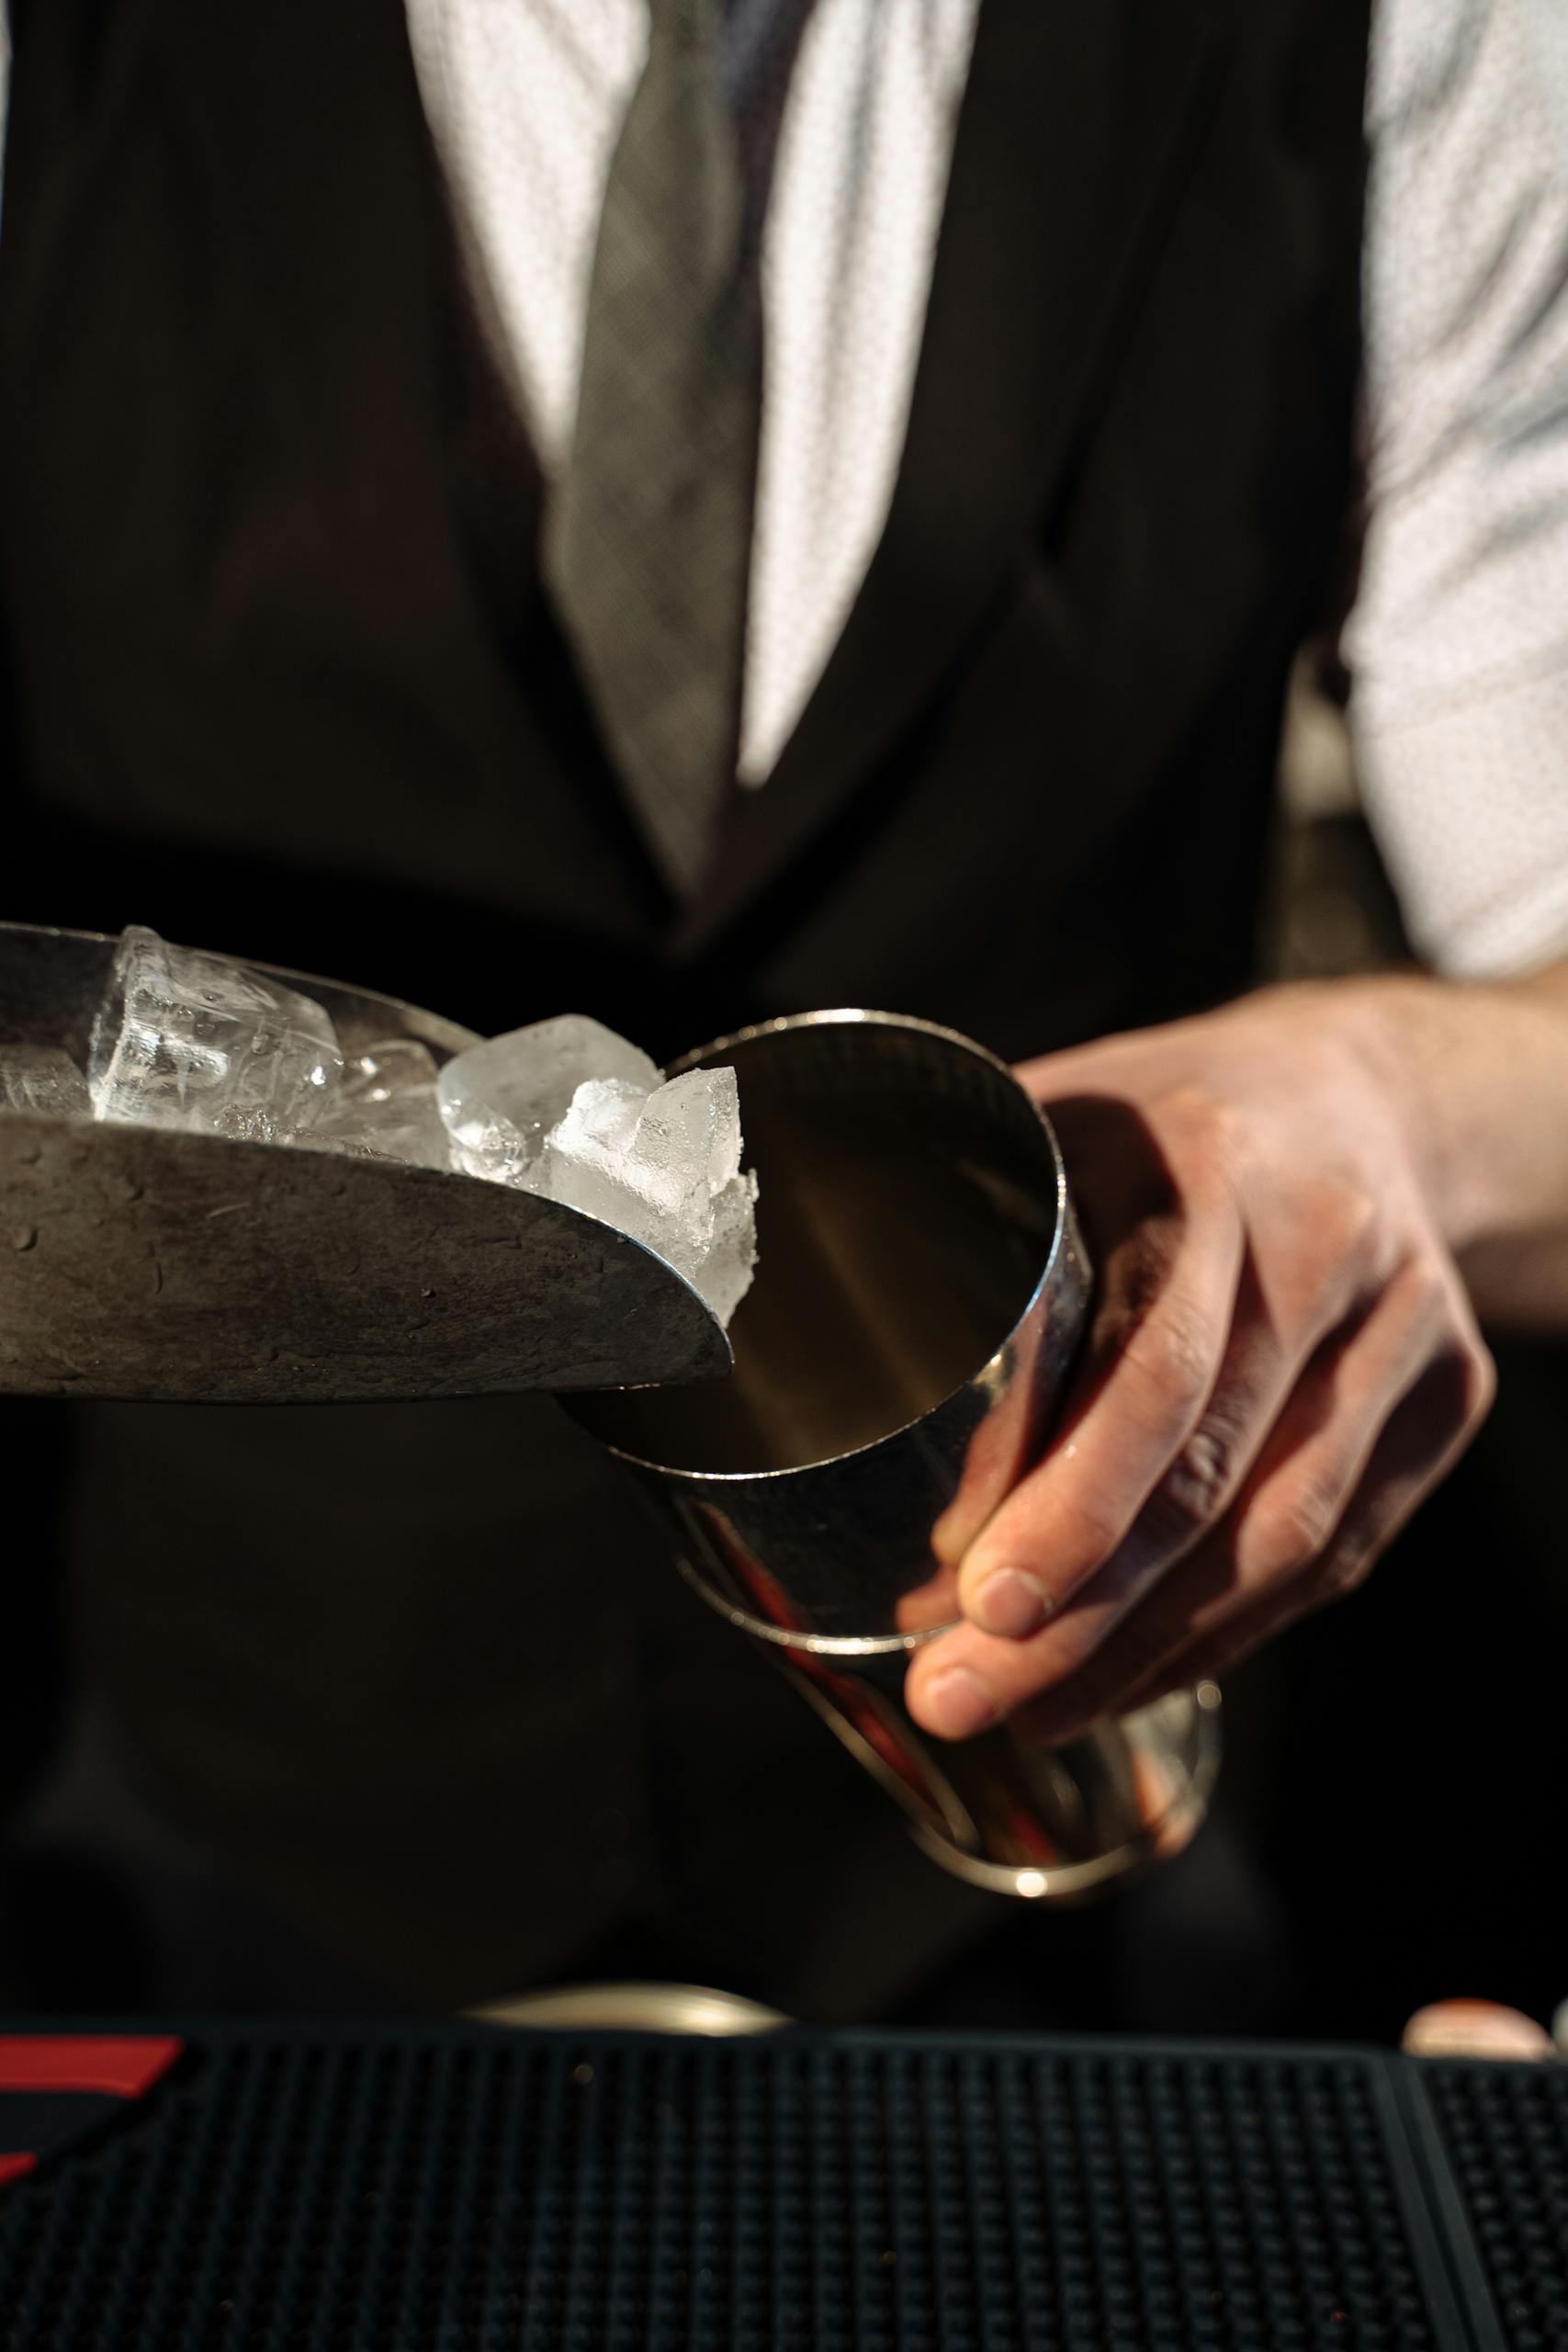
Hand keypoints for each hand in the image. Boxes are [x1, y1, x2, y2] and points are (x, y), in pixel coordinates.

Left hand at [904, 982, 1495, 1744]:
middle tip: (961, 1693)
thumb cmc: (1163, 1113)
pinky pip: (1335, 1551)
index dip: (1072, 1502)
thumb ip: (941, 1196)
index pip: (1156, 1365)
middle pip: (1214, 1475)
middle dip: (1083, 1613)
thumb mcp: (1053, 1107)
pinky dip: (1227, 1632)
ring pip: (1285, 1538)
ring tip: (1024, 1714)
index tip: (976, 1599)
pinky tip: (1132, 1677)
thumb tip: (745, 1275)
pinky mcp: (1443, 1400)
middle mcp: (1325, 1247)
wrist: (1369, 1093)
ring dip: (1148, 1649)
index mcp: (1210, 1169)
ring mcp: (1403, 1330)